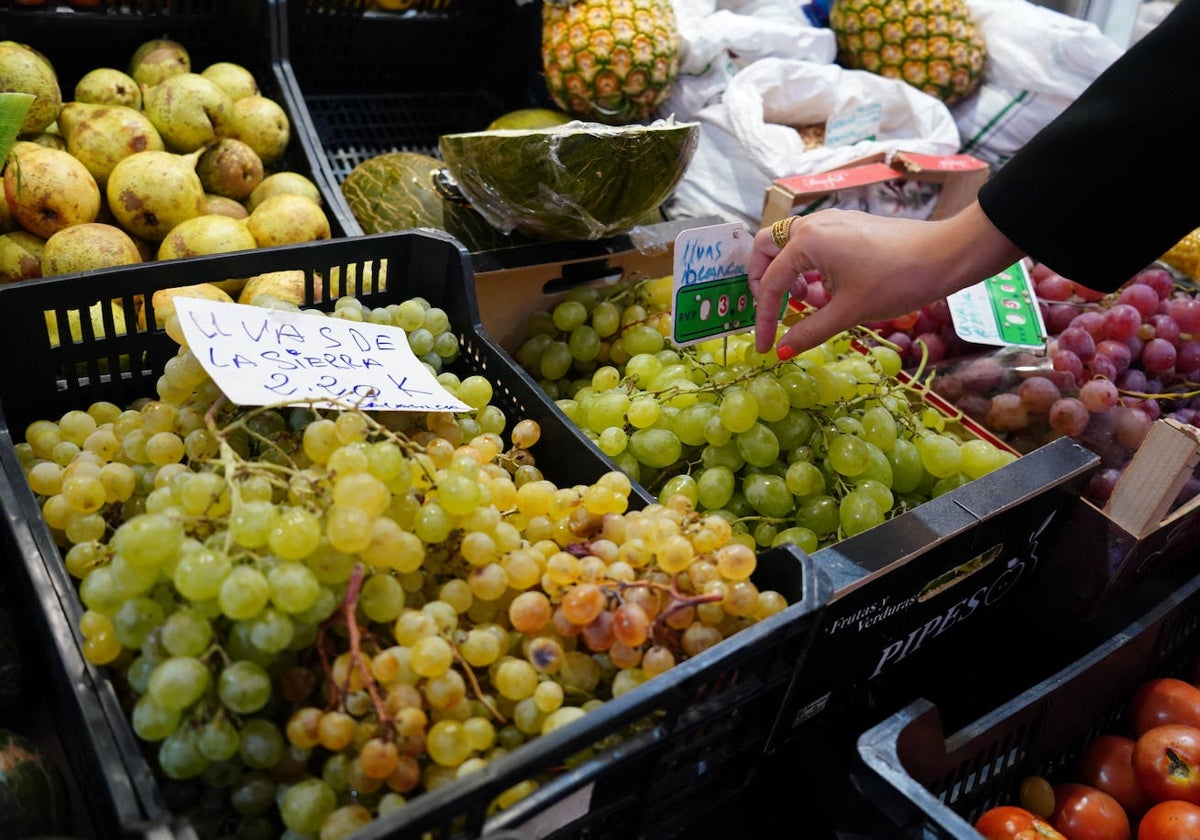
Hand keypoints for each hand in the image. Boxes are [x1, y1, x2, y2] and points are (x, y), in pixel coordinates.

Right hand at [749, 202, 1024, 357]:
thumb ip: (809, 331)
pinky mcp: (849, 226)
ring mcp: (832, 221)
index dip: (763, 319)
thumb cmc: (896, 281)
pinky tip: (830, 292)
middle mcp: (813, 224)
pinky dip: (811, 269)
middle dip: (764, 281)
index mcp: (806, 242)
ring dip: (790, 276)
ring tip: (810, 305)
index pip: (770, 283)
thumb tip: (781, 351)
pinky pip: (815, 245)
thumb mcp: (848, 312)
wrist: (946, 255)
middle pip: (767, 248)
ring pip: (791, 247)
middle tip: (772, 309)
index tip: (763, 347)